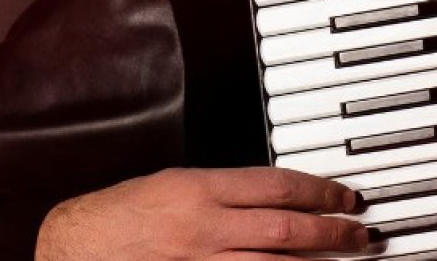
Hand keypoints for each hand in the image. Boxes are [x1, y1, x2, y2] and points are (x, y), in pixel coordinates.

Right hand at [35, 167, 368, 259]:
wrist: (77, 245)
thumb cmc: (125, 211)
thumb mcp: (180, 182)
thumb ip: (228, 189)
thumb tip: (278, 194)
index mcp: (202, 190)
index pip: (279, 186)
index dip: (322, 190)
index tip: (345, 197)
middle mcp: (206, 227)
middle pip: (287, 228)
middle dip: (332, 231)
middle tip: (360, 232)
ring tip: (345, 256)